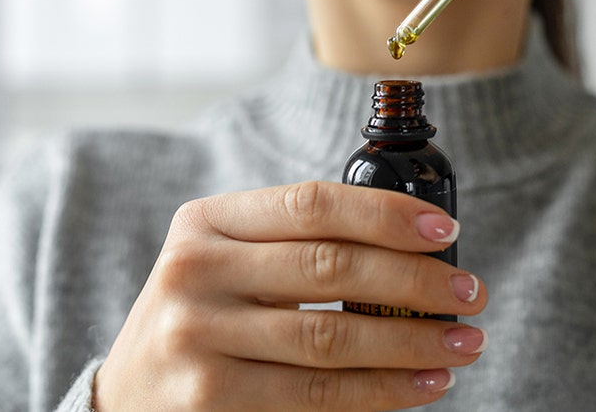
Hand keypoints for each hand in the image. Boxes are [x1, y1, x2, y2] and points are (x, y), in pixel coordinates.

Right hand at [93, 181, 485, 409]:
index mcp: (205, 223)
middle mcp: (194, 271)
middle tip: (470, 293)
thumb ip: (288, 247)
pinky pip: (318, 395)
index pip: (311, 204)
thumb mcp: (220, 266)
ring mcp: (197, 337)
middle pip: (330, 268)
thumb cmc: (196, 324)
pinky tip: (421, 383)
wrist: (125, 402)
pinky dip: (382, 392)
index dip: (386, 214)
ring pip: (332, 337)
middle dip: (415, 282)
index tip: (445, 230)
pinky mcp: (210, 399)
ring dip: (412, 342)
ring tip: (461, 343)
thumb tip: (409, 248)